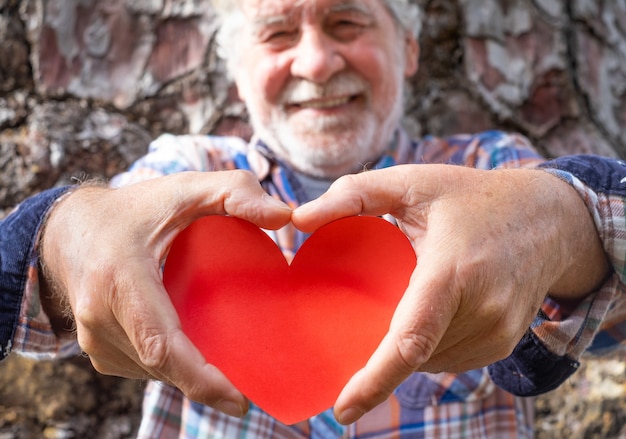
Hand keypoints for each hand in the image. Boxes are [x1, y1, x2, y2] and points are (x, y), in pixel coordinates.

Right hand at [40, 171, 291, 417]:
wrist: (71, 229)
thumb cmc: (135, 210)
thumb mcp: (185, 188)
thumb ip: (236, 192)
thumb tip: (285, 216)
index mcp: (121, 278)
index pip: (162, 344)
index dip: (200, 379)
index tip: (239, 400)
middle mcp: (100, 316)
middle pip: (162, 366)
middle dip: (208, 384)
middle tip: (252, 390)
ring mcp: (94, 339)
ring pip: (154, 371)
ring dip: (191, 375)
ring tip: (232, 369)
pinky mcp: (97, 350)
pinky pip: (143, 367)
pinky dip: (173, 365)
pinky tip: (198, 353)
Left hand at [292, 164, 608, 423]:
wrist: (549, 220)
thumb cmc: (472, 198)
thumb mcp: (412, 181)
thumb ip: (352, 194)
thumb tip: (297, 221)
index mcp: (452, 271)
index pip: (410, 340)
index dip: (375, 380)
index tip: (343, 410)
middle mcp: (481, 310)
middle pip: (413, 352)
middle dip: (377, 353)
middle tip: (355, 329)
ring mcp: (497, 332)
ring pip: (430, 361)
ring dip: (405, 347)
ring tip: (399, 304)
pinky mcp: (503, 344)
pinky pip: (450, 359)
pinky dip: (428, 346)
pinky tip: (428, 314)